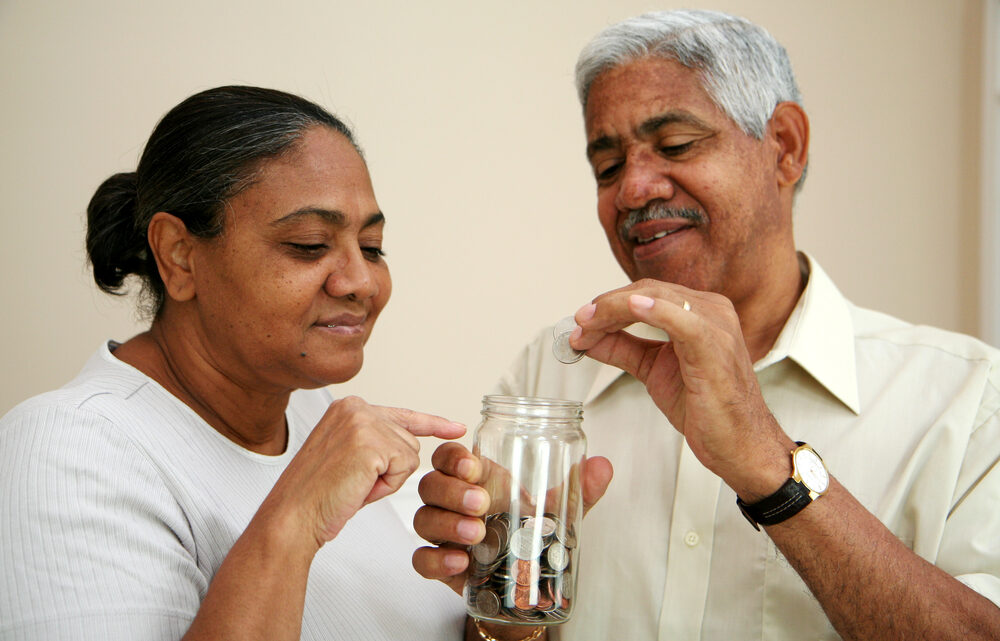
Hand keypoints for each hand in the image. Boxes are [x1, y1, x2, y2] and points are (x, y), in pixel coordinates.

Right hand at [261, 396, 465, 551]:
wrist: (293, 516)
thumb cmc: (318, 496)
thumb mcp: (348, 457)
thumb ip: (375, 442)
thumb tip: (412, 445)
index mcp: (348, 407)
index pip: (402, 414)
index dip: (433, 424)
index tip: (457, 427)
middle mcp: (355, 407)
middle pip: (410, 441)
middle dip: (390, 471)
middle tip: (354, 482)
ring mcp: (362, 422)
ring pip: (410, 456)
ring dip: (388, 480)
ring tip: (354, 484)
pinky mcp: (370, 443)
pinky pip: (404, 468)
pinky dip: (386, 486)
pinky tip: (359, 487)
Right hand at [411, 442, 612, 593]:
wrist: (525, 584)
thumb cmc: (532, 534)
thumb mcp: (559, 512)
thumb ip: (580, 490)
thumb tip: (603, 466)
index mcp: (478, 479)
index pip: (449, 457)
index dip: (453, 457)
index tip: (473, 467)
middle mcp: (453, 501)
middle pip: (431, 483)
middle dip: (452, 491)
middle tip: (481, 503)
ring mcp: (444, 532)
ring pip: (424, 518)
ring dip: (447, 523)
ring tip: (477, 533)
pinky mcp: (440, 563)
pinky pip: (421, 558)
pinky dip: (436, 558)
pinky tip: (461, 561)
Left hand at [569, 279, 792, 495]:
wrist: (739, 444)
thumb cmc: (708, 408)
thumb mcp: (654, 370)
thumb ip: (624, 350)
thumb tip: (588, 338)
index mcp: (699, 312)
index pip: (646, 293)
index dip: (609, 304)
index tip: (581, 322)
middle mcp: (710, 311)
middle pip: (648, 291)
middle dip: (606, 306)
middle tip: (579, 323)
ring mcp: (716, 326)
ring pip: (658, 299)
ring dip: (615, 309)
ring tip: (589, 324)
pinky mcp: (715, 348)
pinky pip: (683, 321)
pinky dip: (656, 311)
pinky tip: (632, 308)